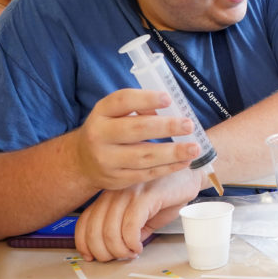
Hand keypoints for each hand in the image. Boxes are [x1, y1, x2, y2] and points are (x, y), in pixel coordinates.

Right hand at [69, 89, 200, 191]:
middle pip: (136, 130)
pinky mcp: (117, 179)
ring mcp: (107, 160)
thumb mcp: (113, 113)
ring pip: (143, 156)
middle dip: (166, 127)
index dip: (146, 99)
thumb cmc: (108, 130)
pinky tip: (184, 162)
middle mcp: (99, 135)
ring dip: (172, 152)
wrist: (82, 162)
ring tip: (194, 148)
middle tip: (189, 125)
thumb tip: (166, 109)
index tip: (169, 98)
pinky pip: (146, 174)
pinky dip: (168, 168)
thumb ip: (136, 108)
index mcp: (101, 112)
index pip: (122, 101)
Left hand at [74, 169, 199, 261]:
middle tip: (117, 258)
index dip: (84, 243)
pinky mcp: (146, 195)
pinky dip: (132, 243)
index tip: (92, 256)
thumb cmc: (167, 192)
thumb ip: (126, 228)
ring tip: (131, 253)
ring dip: (119, 250)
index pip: (85, 222)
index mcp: (110, 195)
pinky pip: (130, 227)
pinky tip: (138, 246)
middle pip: (95, 230)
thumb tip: (117, 249)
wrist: (190, 174)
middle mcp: (115, 192)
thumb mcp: (140, 212)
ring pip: (111, 231)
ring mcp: (130, 192)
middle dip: (104, 252)